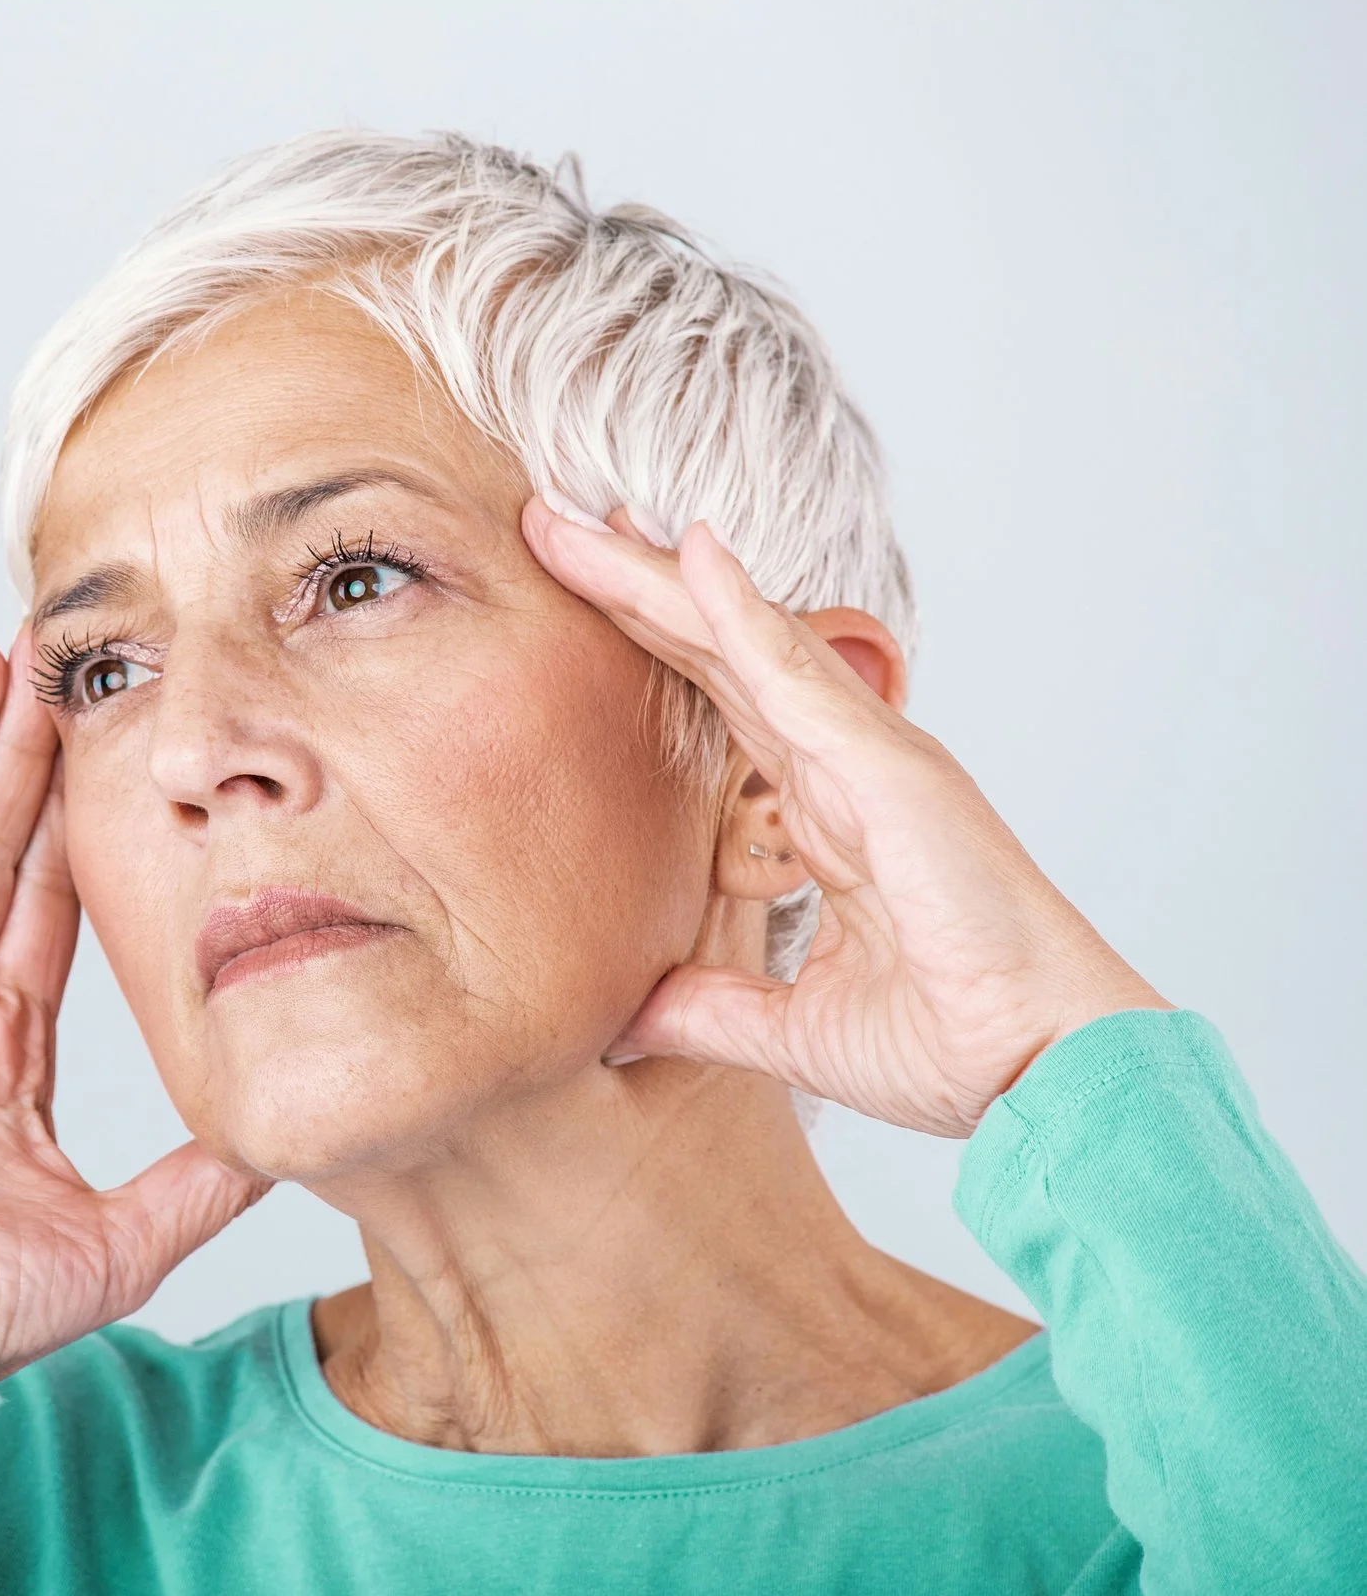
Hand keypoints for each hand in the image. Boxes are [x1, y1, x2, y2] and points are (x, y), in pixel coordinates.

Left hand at [522, 497, 1169, 1136]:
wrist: (1048, 1078)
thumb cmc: (957, 1049)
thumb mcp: (790, 1030)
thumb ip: (705, 1011)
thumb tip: (620, 1020)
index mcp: (823, 818)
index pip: (714, 705)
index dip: (646, 643)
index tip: (572, 588)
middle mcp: (843, 769)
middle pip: (714, 652)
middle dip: (629, 587)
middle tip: (548, 521)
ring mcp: (869, 757)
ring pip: (742, 640)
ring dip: (656, 576)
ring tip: (573, 518)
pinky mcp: (889, 767)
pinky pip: (799, 673)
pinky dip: (740, 609)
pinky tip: (687, 551)